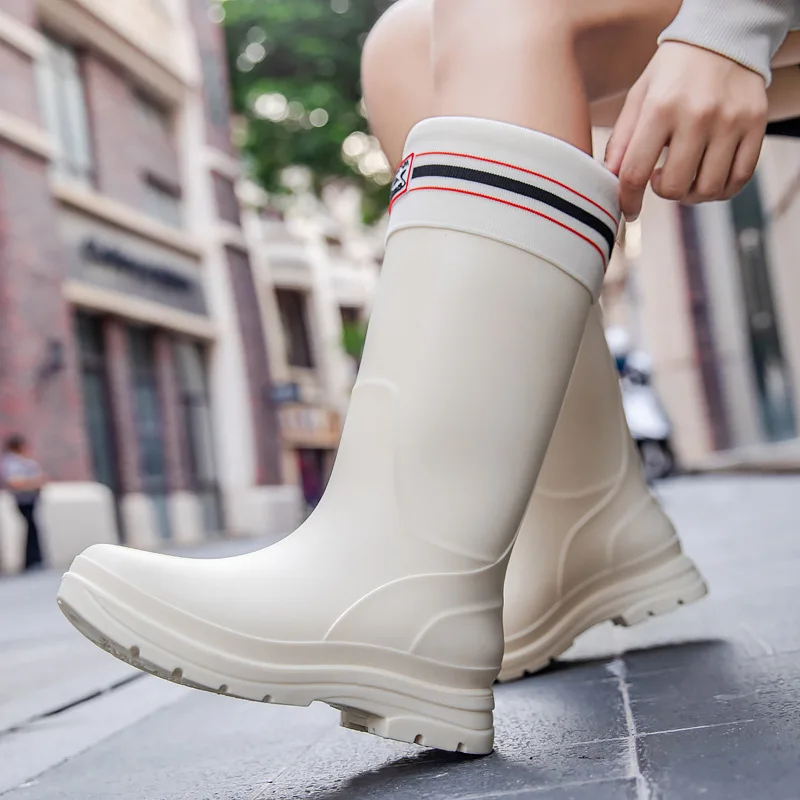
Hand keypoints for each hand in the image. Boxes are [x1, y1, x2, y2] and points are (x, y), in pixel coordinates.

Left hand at [605, 42, 767, 220]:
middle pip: (675, 187)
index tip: (629, 209)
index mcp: (660, 108)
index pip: (635, 173)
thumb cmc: (672, 74)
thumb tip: (609, 180)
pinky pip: (739, 179)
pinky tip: (708, 176)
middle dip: (663, 192)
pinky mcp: (757, 124)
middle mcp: (698, 115)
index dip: (628, 200)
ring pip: (708, 189)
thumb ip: (621, 141)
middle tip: (660, 178)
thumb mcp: (638, 98)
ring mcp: (731, 121)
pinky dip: (721, 190)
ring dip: (692, 194)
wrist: (722, 38)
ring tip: (685, 176)